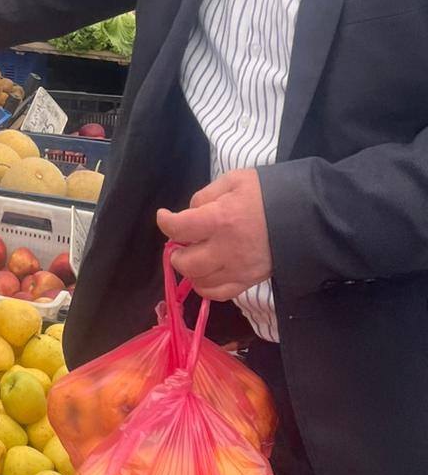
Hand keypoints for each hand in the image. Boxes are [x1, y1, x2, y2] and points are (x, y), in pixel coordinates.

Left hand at [157, 168, 272, 300]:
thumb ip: (206, 195)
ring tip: (194, 257)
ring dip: (190, 271)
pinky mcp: (250, 280)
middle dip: (176, 253)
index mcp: (221, 219)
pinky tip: (207, 274)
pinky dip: (207, 287)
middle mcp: (226, 249)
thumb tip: (190, 212)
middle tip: (181, 242)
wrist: (308, 214)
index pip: (179, 228)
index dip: (165, 221)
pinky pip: (220, 294)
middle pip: (186, 263)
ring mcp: (239, 269)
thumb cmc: (269, 192)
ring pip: (200, 282)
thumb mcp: (234, 180)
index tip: (165, 216)